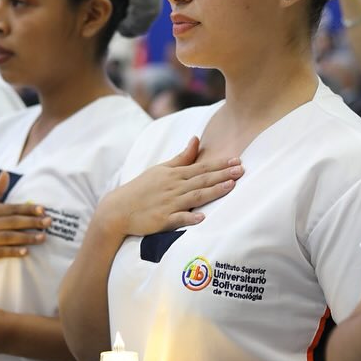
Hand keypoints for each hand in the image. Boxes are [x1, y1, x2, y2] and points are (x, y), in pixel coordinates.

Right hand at [0, 173, 49, 266]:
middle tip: (49, 222)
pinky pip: (1, 252)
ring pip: (9, 238)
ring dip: (27, 238)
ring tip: (43, 237)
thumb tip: (5, 173)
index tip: (43, 209)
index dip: (27, 209)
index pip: (11, 209)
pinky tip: (26, 251)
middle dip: (32, 222)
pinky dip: (13, 252)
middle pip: (13, 222)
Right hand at [97, 137, 242, 237]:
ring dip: (213, 191)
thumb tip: (196, 139)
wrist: (118, 209)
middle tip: (242, 170)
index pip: (201, 167)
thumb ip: (181, 157)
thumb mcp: (160, 169)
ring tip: (230, 187)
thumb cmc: (142, 188)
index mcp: (174, 175)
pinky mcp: (162, 220)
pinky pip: (178, 220)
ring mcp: (169, 204)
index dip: (220, 164)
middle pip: (202, 180)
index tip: (237, 160)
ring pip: (194, 197)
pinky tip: (202, 218)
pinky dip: (189, 219)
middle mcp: (174, 188)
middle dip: (223, 175)